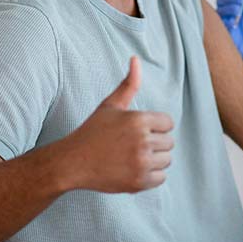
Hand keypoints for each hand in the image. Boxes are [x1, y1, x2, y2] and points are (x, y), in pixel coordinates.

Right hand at [61, 57, 173, 192]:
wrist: (72, 162)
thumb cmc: (93, 131)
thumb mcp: (111, 105)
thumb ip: (128, 83)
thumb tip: (136, 58)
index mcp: (139, 120)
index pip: (168, 123)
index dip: (155, 126)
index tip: (138, 130)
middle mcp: (142, 141)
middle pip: (169, 142)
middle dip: (155, 142)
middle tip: (133, 145)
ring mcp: (141, 163)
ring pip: (167, 160)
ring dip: (154, 159)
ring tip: (133, 156)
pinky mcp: (138, 183)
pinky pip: (161, 178)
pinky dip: (151, 176)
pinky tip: (134, 169)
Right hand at [216, 0, 242, 64]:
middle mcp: (233, 14)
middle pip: (223, 0)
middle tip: (241, 0)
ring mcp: (227, 24)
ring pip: (219, 11)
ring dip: (227, 8)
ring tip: (237, 11)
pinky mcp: (224, 36)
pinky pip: (218, 27)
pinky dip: (224, 22)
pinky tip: (233, 23)